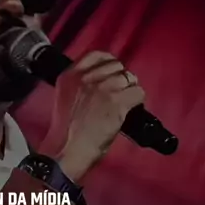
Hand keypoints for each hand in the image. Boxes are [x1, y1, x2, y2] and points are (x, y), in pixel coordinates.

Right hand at [38, 51, 144, 182]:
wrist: (67, 150)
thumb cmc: (65, 132)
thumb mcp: (65, 98)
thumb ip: (79, 85)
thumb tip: (101, 81)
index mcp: (70, 75)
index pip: (96, 55)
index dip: (109, 63)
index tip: (112, 73)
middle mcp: (86, 77)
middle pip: (116, 65)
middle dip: (121, 77)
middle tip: (120, 92)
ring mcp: (103, 88)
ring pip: (129, 77)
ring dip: (130, 89)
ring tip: (127, 102)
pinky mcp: (117, 101)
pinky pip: (138, 92)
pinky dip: (138, 101)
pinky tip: (132, 109)